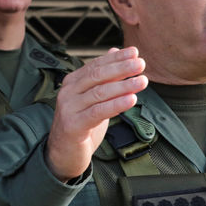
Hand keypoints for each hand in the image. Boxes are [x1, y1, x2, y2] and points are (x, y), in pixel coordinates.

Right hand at [45, 47, 147, 181]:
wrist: (63, 153)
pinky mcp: (73, 125)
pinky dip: (116, 104)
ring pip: (100, 93)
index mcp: (73, 82)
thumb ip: (104, 78)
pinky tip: (131, 99)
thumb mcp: (94, 99)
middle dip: (121, 68)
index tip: (135, 52)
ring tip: (142, 81)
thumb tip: (115, 51)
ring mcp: (69, 108)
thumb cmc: (81, 124)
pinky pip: (98, 112)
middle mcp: (68, 92)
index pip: (96, 65)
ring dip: (124, 86)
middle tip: (141, 64)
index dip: (116, 58)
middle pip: (97, 75)